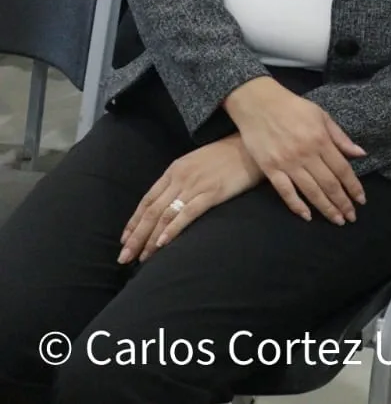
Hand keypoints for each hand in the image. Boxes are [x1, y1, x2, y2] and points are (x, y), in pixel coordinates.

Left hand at [119, 136, 262, 263]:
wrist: (252, 146)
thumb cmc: (228, 155)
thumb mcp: (198, 162)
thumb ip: (183, 179)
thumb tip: (171, 200)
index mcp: (174, 170)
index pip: (147, 200)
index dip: (133, 222)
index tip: (124, 240)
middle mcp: (180, 178)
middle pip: (151, 211)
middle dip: (135, 236)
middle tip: (124, 257)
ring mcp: (195, 185)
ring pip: (165, 216)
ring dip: (150, 239)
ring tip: (141, 258)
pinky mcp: (212, 193)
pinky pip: (186, 214)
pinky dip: (172, 230)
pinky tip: (162, 244)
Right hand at [225, 77, 366, 224]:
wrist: (258, 103)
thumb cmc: (293, 107)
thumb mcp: (321, 116)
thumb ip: (340, 137)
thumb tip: (360, 154)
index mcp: (321, 140)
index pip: (342, 169)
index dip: (353, 187)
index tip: (361, 200)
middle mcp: (306, 154)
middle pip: (328, 184)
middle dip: (342, 203)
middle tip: (351, 217)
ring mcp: (287, 163)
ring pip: (310, 191)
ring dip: (325, 208)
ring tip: (337, 220)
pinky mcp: (269, 169)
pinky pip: (285, 192)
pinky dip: (296, 206)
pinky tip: (307, 216)